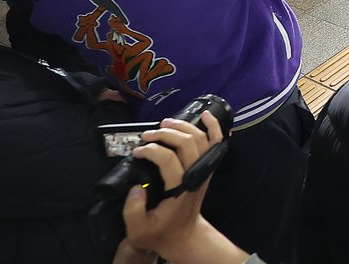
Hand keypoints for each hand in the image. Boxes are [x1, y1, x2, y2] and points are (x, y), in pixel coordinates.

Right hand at [119, 112, 242, 263]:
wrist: (183, 235)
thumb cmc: (159, 231)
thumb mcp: (138, 228)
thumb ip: (134, 209)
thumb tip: (136, 187)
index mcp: (180, 189)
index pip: (168, 159)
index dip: (151, 150)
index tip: (136, 152)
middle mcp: (196, 176)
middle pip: (186, 143)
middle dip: (164, 134)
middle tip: (146, 135)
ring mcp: (205, 171)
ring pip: (200, 139)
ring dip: (183, 126)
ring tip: (164, 123)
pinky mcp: (207, 168)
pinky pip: (215, 143)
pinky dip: (213, 126)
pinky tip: (205, 114)